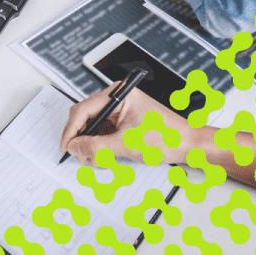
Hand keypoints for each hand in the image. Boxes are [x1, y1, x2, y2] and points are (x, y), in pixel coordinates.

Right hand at [59, 83, 197, 165]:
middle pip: (86, 119)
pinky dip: (101, 147)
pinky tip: (105, 157)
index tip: (66, 146)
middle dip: (81, 140)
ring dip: (91, 146)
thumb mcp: (125, 143)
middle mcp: (117, 100)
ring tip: (97, 160)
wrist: (189, 146)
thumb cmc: (167, 137)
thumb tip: (74, 146)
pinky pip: (103, 133)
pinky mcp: (124, 122)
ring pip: (93, 128)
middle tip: (81, 156)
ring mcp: (120, 111)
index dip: (71, 130)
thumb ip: (95, 145)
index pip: (82, 110)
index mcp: (118, 95)